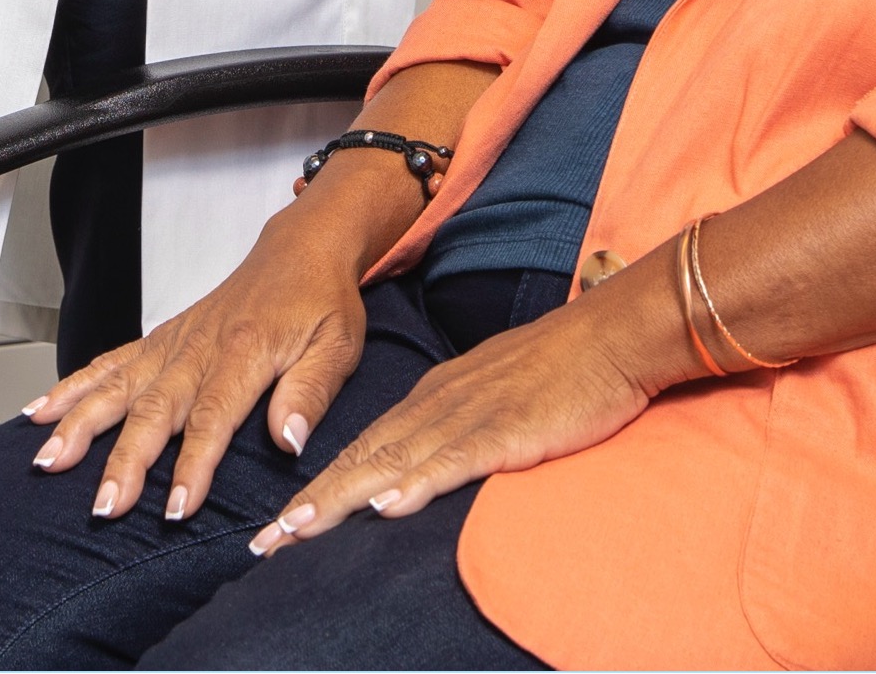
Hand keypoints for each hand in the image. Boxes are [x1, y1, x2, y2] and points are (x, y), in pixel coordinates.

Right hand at [20, 161, 414, 523]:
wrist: (300, 250)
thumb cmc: (320, 302)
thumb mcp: (337, 347)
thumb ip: (309, 393)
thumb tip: (289, 440)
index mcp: (245, 352)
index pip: (213, 417)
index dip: (193, 464)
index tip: (176, 507)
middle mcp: (198, 347)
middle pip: (154, 409)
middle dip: (124, 460)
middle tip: (104, 505)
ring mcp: (172, 343)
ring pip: (118, 386)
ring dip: (81, 424)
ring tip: (49, 460)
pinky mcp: (159, 339)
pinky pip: (110, 362)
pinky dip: (73, 386)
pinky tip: (41, 411)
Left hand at [246, 282, 681, 555]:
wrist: (610, 335)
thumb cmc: (559, 370)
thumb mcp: (491, 398)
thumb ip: (455, 430)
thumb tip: (421, 469)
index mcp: (433, 399)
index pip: (363, 450)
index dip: (320, 490)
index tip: (281, 526)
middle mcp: (438, 406)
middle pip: (362, 460)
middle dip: (312, 504)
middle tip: (266, 541)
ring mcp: (469, 416)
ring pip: (392, 463)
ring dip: (342, 499)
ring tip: (299, 531)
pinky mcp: (505, 430)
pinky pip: (454, 460)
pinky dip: (416, 484)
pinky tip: (387, 505)